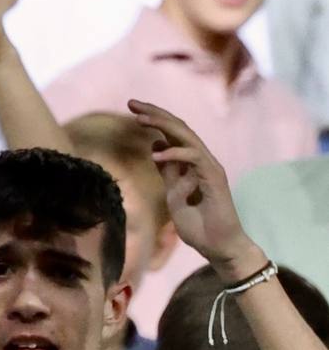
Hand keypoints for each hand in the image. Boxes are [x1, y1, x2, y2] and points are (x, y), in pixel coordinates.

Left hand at [130, 99, 256, 278]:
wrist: (217, 246)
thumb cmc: (198, 224)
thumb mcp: (173, 193)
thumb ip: (167, 171)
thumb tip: (155, 146)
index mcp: (191, 163)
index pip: (172, 133)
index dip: (153, 119)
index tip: (132, 108)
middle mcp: (201, 160)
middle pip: (179, 128)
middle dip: (155, 113)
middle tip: (132, 103)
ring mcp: (209, 168)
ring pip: (187, 137)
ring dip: (163, 125)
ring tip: (139, 119)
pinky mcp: (215, 179)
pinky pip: (194, 158)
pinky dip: (175, 153)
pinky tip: (156, 153)